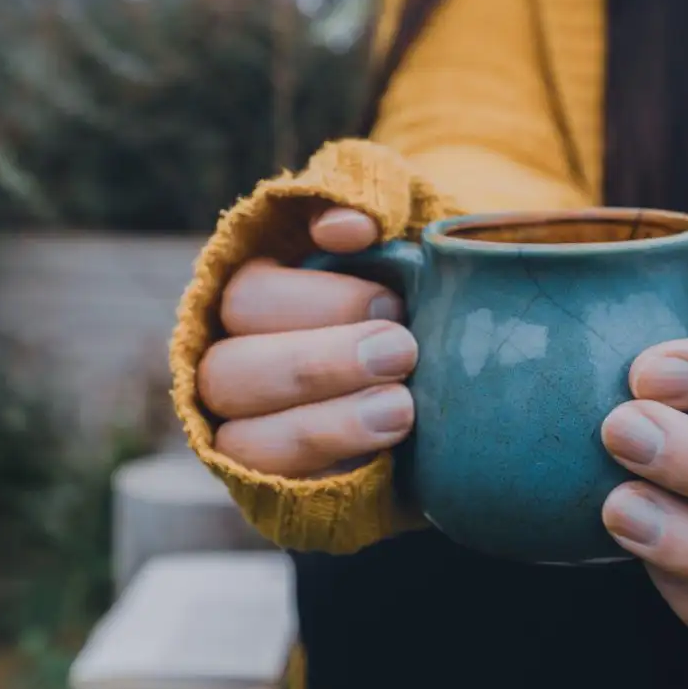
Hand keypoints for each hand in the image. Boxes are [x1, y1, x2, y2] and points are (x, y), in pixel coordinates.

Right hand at [198, 208, 416, 476]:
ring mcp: (250, 435)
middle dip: (317, 365)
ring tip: (401, 412)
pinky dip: (331, 479)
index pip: (249, 300)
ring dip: (324, 428)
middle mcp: (233, 366)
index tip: (392, 302)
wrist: (456, 363)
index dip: (316, 303)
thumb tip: (345, 226)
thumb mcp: (399, 214)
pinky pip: (283, 498)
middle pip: (230, 373)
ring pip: (248, 445)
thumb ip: (369, 190)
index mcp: (251, 296)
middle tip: (402, 353)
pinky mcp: (282, 492)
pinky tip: (387, 463)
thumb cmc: (416, 277)